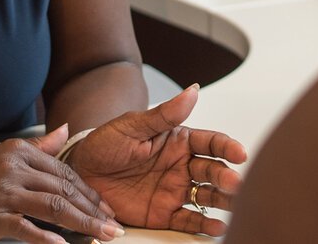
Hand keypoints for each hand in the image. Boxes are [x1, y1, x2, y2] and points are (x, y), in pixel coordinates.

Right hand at [0, 125, 124, 243]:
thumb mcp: (1, 153)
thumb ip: (37, 146)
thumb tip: (66, 131)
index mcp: (19, 152)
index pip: (64, 172)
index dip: (89, 191)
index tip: (105, 206)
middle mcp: (14, 169)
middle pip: (64, 190)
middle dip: (93, 209)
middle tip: (113, 225)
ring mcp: (3, 194)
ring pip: (53, 207)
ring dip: (82, 224)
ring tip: (102, 236)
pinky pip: (26, 228)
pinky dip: (47, 238)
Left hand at [66, 84, 248, 236]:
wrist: (79, 174)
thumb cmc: (104, 144)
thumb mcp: (132, 126)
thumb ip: (164, 114)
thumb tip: (193, 91)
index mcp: (178, 141)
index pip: (210, 142)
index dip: (227, 147)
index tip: (239, 154)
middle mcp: (182, 166)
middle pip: (212, 170)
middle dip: (226, 176)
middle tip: (234, 183)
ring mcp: (174, 190)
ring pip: (207, 196)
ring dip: (223, 200)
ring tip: (234, 205)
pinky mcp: (164, 214)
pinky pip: (188, 220)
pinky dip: (204, 224)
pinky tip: (217, 226)